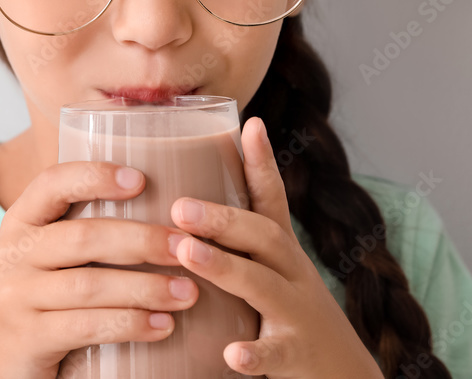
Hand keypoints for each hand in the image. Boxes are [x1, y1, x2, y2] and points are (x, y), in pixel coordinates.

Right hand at [0, 160, 198, 378]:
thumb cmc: (32, 302)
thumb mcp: (40, 258)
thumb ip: (78, 233)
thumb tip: (156, 206)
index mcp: (21, 223)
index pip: (51, 184)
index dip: (94, 176)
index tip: (140, 179)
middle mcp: (14, 254)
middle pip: (82, 237)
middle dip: (140, 240)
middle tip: (184, 247)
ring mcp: (16, 297)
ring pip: (88, 285)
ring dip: (145, 288)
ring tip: (187, 293)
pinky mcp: (27, 337)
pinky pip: (84, 326)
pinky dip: (128, 324)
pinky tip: (161, 326)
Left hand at [168, 117, 381, 378]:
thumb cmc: (290, 320)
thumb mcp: (270, 274)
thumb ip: (237, 244)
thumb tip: (180, 204)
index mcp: (281, 254)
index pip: (273, 201)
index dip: (262, 162)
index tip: (252, 122)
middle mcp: (294, 276)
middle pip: (263, 236)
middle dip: (222, 218)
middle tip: (179, 206)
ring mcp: (298, 316)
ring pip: (264, 286)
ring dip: (224, 267)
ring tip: (186, 251)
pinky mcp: (299, 358)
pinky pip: (276, 354)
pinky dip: (254, 354)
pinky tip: (232, 353)